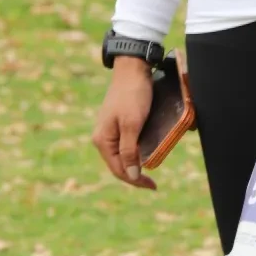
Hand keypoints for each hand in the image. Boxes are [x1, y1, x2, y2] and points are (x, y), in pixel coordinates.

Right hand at [91, 59, 156, 189]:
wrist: (132, 69)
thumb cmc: (132, 95)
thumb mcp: (132, 124)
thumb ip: (129, 150)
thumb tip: (131, 174)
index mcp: (103, 140)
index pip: (119, 170)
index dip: (135, 180)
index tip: (153, 186)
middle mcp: (103, 138)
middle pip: (118, 165)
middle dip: (134, 175)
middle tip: (152, 183)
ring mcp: (109, 130)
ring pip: (122, 155)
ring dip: (135, 165)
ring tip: (150, 172)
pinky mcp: (118, 124)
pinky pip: (125, 144)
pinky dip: (135, 152)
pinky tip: (145, 153)